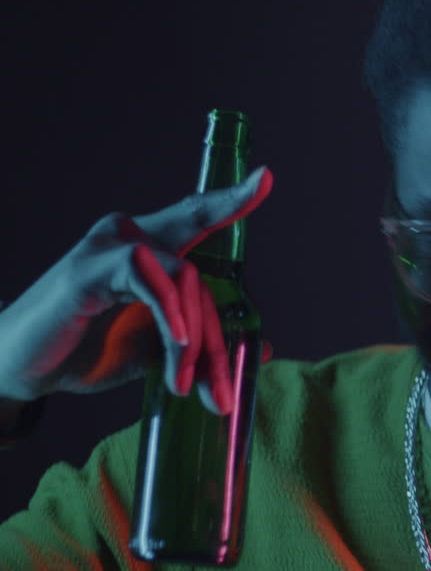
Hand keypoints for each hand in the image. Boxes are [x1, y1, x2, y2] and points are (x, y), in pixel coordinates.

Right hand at [0, 166, 272, 414]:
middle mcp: (131, 234)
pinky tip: (175, 346)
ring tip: (183, 386)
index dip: (232, 199)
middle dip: (216, 341)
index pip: (197, 216)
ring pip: (184, 277)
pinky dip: (168, 313)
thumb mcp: (156, 350)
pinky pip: (148, 278)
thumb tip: (262, 349)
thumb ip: (203, 343)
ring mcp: (109, 246)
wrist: (20, 370)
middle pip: (201, 275)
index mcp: (149, 246)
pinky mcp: (89, 267)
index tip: (266, 177)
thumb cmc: (86, 350)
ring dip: (193, 340)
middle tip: (221, 393)